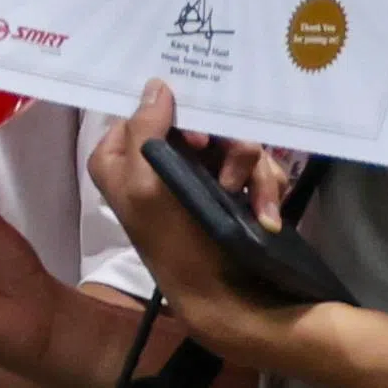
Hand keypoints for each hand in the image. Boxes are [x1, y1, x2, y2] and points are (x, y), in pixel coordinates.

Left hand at [88, 86, 321, 365]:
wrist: (227, 301)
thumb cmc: (178, 244)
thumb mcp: (147, 186)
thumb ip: (144, 130)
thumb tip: (155, 86)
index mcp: (118, 161)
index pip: (144, 111)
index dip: (175, 115)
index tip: (198, 134)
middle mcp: (155, 166)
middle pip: (198, 124)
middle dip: (227, 149)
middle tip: (231, 177)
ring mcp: (196, 179)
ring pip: (234, 145)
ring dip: (252, 172)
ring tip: (255, 203)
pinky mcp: (230, 194)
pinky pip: (255, 170)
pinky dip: (266, 189)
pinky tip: (269, 214)